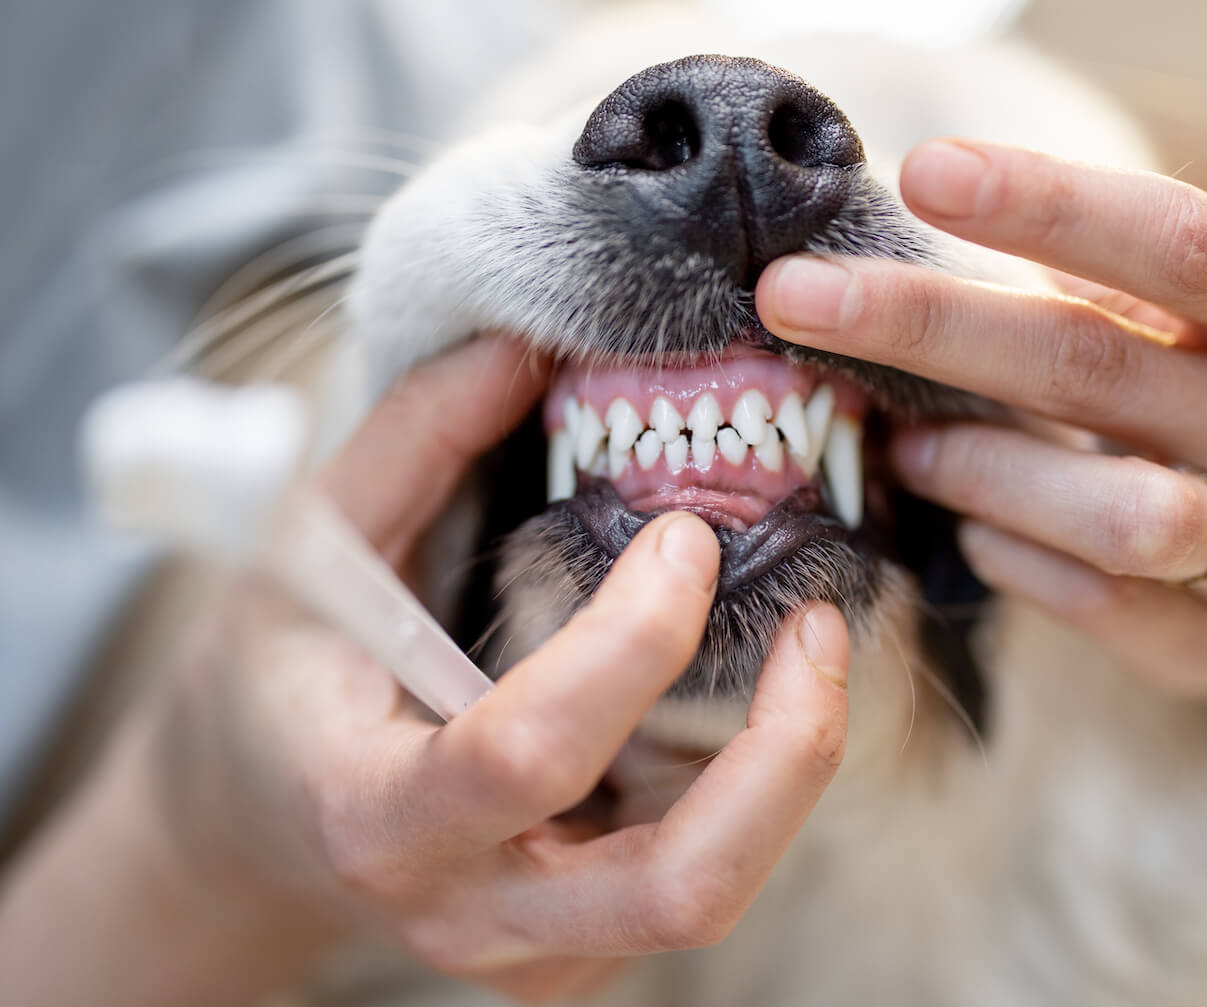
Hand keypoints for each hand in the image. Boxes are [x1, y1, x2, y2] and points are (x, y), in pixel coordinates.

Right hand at [14, 336, 849, 1005]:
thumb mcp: (308, 550)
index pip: (526, 753)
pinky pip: (697, 880)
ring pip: (711, 894)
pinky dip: (747, 789)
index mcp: (377, 813)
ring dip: (788, 770)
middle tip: (822, 627)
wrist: (260, 825)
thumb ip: (413, 443)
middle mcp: (468, 912)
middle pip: (677, 890)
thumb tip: (525, 345)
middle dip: (783, 755)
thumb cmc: (283, 679)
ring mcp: (536, 953)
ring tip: (812, 648)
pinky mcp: (582, 954)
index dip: (630, 641)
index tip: (685, 537)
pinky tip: (741, 701)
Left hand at [756, 139, 1206, 706]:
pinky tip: (973, 529)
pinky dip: (1006, 557)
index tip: (923, 173)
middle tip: (796, 298)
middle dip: (926, 325)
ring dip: (972, 468)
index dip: (1049, 204)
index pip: (1177, 243)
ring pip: (1102, 509)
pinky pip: (1089, 601)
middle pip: (1094, 365)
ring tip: (905, 446)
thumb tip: (926, 257)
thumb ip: (1117, 291)